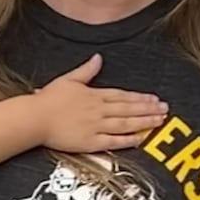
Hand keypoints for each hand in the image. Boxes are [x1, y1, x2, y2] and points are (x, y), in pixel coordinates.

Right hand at [31, 57, 167, 153]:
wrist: (35, 118)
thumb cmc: (48, 100)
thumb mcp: (68, 79)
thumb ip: (86, 70)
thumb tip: (98, 58)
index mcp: (94, 95)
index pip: (122, 95)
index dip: (140, 97)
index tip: (154, 98)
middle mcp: (98, 110)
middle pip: (128, 108)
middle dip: (148, 109)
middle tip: (165, 110)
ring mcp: (96, 126)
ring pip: (125, 123)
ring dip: (144, 122)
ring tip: (159, 121)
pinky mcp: (90, 142)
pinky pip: (114, 141)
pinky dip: (128, 139)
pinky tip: (142, 138)